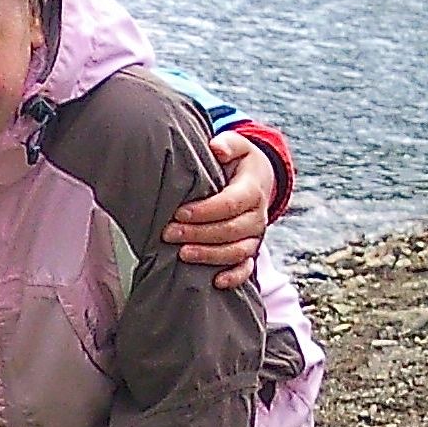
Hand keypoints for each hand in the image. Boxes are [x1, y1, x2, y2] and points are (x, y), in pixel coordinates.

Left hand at [164, 132, 272, 286]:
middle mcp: (256, 216)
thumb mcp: (237, 146)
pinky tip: (215, 282)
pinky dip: (234, 277)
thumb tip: (217, 148)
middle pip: (230, 230)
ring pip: (236, 251)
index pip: (230, 204)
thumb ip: (228, 144)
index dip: (204, 211)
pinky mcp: (250, 250)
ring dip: (209, 255)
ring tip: (181, 254)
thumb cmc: (238, 163)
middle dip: (198, 234)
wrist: (258, 180)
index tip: (179, 212)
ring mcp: (254, 236)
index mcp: (252, 190)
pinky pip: (247, 268)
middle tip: (168, 233)